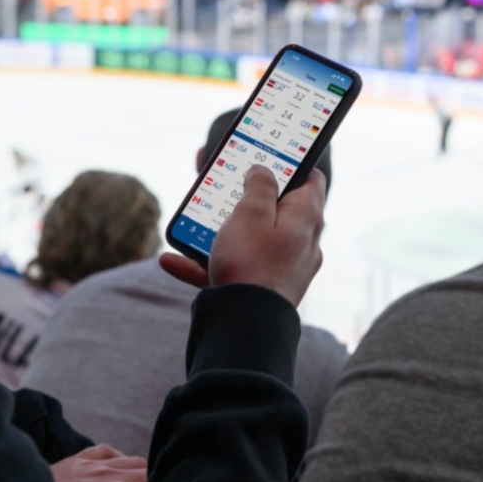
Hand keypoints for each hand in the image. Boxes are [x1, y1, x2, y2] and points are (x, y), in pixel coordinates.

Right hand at [161, 165, 326, 309]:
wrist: (245, 326)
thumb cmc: (251, 264)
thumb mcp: (250, 212)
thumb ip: (258, 185)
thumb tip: (263, 171)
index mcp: (306, 218)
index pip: (311, 181)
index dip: (293, 164)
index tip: (272, 154)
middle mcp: (301, 243)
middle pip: (277, 209)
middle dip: (247, 197)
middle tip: (225, 185)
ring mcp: (283, 268)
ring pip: (250, 240)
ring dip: (219, 231)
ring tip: (192, 224)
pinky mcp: (264, 290)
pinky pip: (234, 269)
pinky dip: (206, 263)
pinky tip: (171, 260)